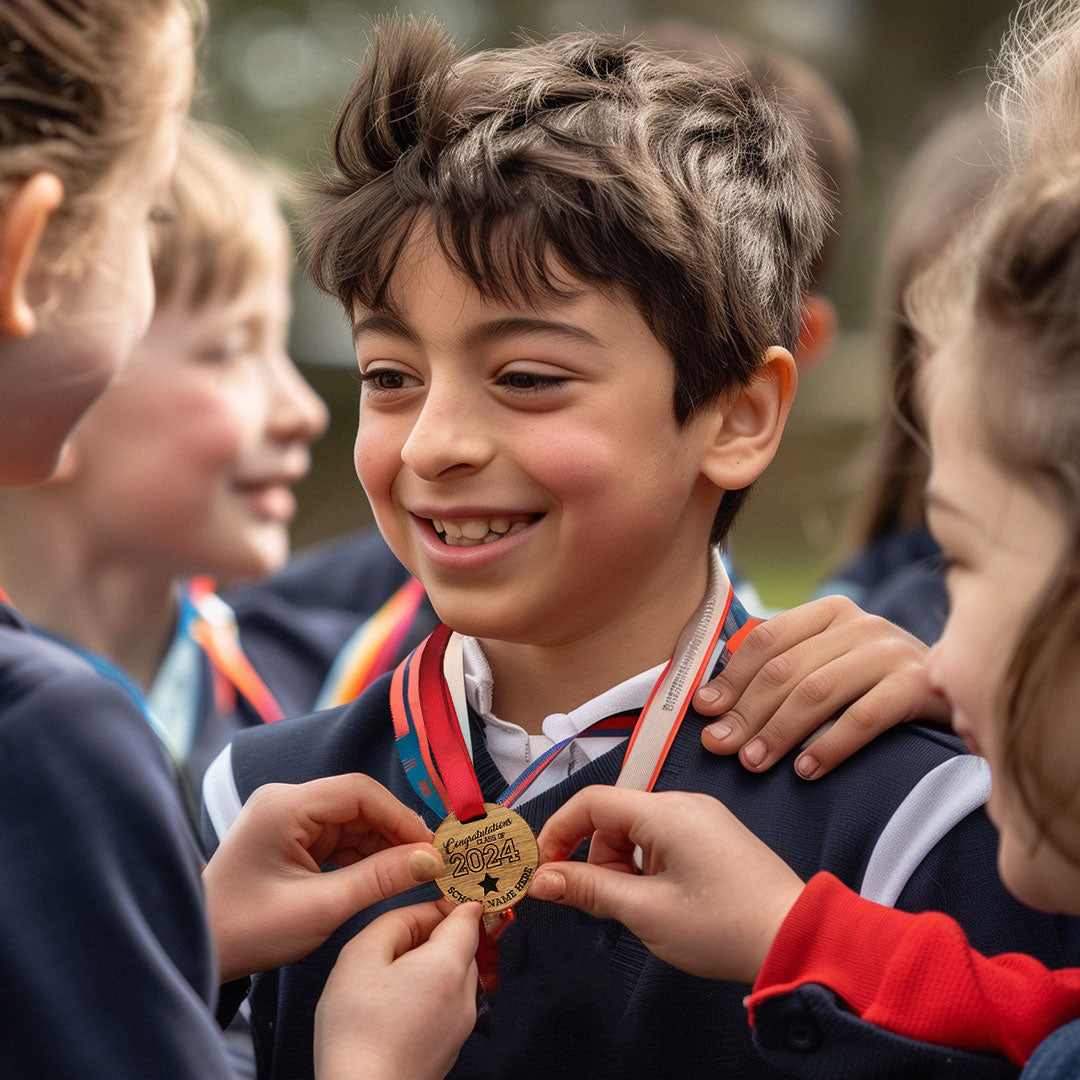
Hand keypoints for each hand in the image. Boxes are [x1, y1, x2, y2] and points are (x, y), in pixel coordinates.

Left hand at [203, 773, 443, 980]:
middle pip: (358, 803)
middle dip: (395, 831)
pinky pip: (339, 836)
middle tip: (430, 862)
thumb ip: (378, 879)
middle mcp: (287, 801)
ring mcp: (288, 817)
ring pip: (353, 819)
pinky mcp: (291, 836)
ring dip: (383, 844)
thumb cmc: (248, 930)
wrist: (197, 949)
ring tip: (415, 872)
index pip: (359, 793)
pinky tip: (387, 874)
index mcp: (286, 806)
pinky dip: (364, 854)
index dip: (401, 817)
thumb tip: (431, 861)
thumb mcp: (321, 908)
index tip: (431, 849)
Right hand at [314, 901, 481, 1079]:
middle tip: (390, 945)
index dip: (447, 899)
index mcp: (448, 966)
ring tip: (386, 981)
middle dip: (430, 933)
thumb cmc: (356, 1034)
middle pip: (460, 942)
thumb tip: (419, 916)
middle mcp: (465, 994)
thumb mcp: (359, 957)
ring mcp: (462, 1023)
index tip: (429, 891)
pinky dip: (427, 992)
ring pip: (453, 972)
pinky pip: (447, 1000)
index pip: (467, 913)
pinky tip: (393, 1008)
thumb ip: (394, 922)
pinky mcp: (451, 1045)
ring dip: (428, 963)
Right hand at [527, 786, 802, 983]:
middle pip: (614, 816)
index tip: (542, 867)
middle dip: (595, 856)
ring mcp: (703, 818)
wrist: (794, 940)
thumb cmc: (723, 926)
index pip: (592, 802)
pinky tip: (659, 899)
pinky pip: (663, 838)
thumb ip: (588, 888)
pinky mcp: (715, 835)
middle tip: (600, 901)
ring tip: (638, 907)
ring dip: (622, 864)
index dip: (558, 832)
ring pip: (637, 830)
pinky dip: (647, 864)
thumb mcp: (644, 911)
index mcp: (665, 812)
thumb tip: (541, 879)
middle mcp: (684, 803)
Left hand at [693, 595, 949, 777]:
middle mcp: (860, 623)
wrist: (964, 695)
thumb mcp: (831, 665)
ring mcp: (892, 651)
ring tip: (754, 763)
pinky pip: (864, 717)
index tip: (703, 711)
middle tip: (721, 747)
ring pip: (818, 690)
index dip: (731, 677)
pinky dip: (830, 744)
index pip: (767, 640)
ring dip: (779, 731)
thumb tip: (713, 707)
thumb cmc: (877, 686)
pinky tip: (806, 770)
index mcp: (829, 612)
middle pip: (786, 668)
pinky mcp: (920, 685)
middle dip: (747, 711)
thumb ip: (782, 674)